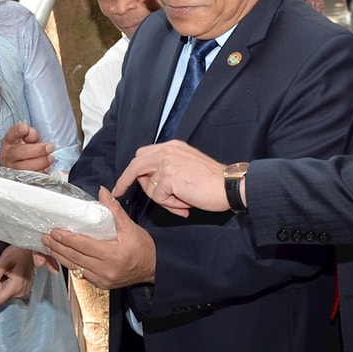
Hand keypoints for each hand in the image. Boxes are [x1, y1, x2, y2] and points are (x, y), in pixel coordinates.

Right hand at [0, 121, 53, 172]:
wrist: (23, 162)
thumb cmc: (27, 147)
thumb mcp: (29, 138)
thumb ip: (31, 134)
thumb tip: (32, 135)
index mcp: (8, 141)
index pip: (12, 134)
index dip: (18, 131)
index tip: (25, 128)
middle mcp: (7, 155)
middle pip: (19, 153)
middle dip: (37, 151)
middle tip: (50, 147)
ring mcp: (11, 168)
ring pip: (24, 167)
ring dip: (40, 162)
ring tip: (51, 158)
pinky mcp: (18, 178)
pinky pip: (30, 177)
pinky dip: (40, 172)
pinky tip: (47, 167)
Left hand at [0, 246, 35, 316]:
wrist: (32, 250)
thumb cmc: (19, 252)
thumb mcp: (4, 259)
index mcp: (16, 285)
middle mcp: (20, 293)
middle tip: (1, 269)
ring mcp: (22, 293)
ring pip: (1, 293)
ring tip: (8, 270)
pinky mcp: (22, 291)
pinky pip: (6, 291)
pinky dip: (3, 284)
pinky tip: (10, 274)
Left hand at [43, 190, 156, 289]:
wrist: (153, 269)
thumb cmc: (143, 247)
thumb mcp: (130, 226)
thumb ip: (114, 209)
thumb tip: (102, 191)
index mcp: (113, 255)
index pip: (84, 246)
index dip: (67, 239)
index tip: (54, 231)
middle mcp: (106, 270)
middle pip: (75, 258)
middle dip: (58, 247)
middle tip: (45, 236)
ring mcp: (102, 280)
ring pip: (75, 267)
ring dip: (59, 256)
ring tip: (48, 245)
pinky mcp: (100, 284)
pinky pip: (80, 274)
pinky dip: (70, 264)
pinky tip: (61, 255)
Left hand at [111, 141, 228, 216]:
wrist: (230, 185)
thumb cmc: (213, 181)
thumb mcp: (187, 166)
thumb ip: (169, 169)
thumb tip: (151, 184)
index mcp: (172, 146)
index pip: (142, 155)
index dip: (132, 171)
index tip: (122, 184)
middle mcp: (167, 150)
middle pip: (135, 165)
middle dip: (128, 181)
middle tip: (121, 193)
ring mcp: (167, 162)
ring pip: (148, 186)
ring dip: (163, 200)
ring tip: (182, 203)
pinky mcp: (169, 176)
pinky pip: (159, 197)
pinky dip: (170, 205)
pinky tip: (185, 204)